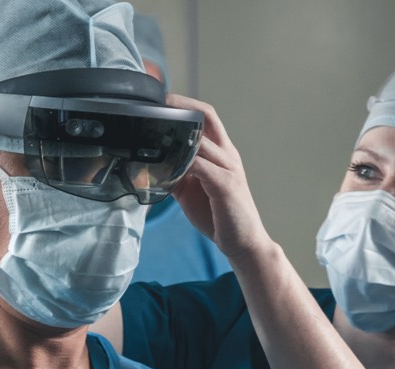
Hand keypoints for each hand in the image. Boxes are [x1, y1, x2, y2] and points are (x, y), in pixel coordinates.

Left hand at [165, 94, 274, 260]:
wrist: (243, 242)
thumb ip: (177, 172)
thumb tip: (150, 164)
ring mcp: (229, 168)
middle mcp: (227, 155)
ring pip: (202, 140)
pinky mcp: (225, 185)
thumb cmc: (219, 215)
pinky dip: (182, 162)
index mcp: (222, 152)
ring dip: (178, 136)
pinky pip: (200, 166)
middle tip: (157, 104)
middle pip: (208, 117)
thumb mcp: (192, 189)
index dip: (185, 104)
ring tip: (154, 132)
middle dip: (182, 107)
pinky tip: (167, 164)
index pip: (206, 116)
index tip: (161, 100)